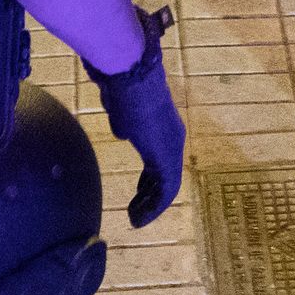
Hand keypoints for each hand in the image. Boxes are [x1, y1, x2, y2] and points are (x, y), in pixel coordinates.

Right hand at [87, 6, 184, 225]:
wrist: (129, 76)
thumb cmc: (122, 86)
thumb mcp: (121, 108)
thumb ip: (124, 121)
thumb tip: (123, 132)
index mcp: (164, 126)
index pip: (159, 160)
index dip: (149, 181)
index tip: (138, 194)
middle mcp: (174, 138)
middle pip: (165, 175)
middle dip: (149, 195)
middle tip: (136, 212)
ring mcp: (172, 147)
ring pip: (167, 186)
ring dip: (151, 205)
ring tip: (135, 219)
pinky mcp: (167, 155)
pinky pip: (165, 189)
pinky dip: (153, 207)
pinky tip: (139, 217)